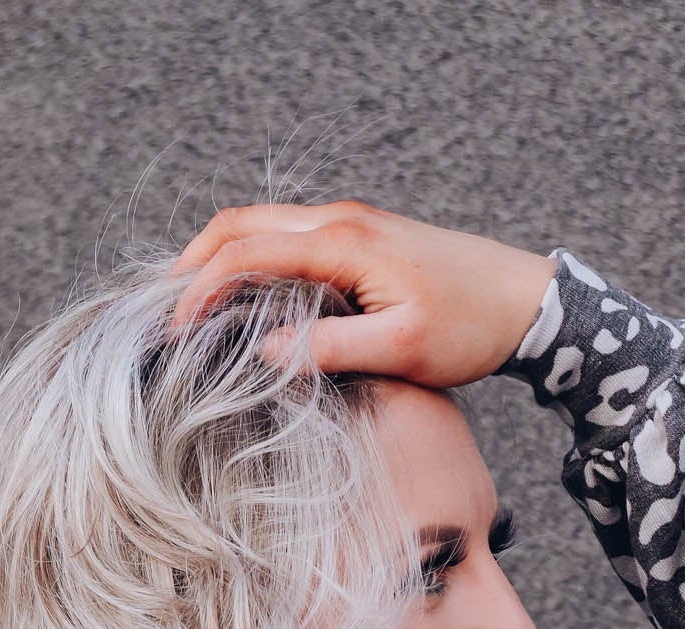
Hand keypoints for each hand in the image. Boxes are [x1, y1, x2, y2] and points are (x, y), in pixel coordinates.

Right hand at [171, 201, 553, 387]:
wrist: (521, 299)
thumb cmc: (468, 327)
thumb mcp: (399, 350)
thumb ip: (328, 349)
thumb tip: (263, 352)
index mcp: (342, 241)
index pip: (246, 253)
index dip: (201, 291)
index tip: (176, 333)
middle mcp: (338, 220)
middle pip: (241, 224)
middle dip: (193, 263)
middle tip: (163, 311)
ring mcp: (347, 223)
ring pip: (261, 226)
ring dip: (219, 258)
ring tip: (190, 306)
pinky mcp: (357, 237)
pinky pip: (287, 238)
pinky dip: (251, 260)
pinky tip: (242, 298)